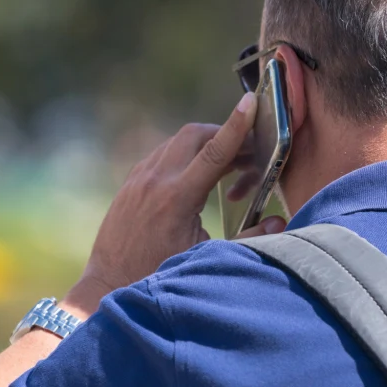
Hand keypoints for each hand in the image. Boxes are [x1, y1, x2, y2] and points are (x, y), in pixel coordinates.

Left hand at [65, 92, 285, 315]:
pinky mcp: (130, 183)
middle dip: (224, 134)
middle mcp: (156, 180)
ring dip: (204, 146)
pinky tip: (195, 179)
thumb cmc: (158, 275)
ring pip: (177, 143)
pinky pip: (161, 155)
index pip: (215, 151)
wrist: (108, 284)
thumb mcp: (205, 258)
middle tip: (246, 152)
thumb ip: (246, 239)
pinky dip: (183, 157)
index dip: (237, 125)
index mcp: (177, 198)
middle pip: (195, 135)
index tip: (250, 102)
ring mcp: (139, 178)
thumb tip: (278, 222)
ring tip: (224, 169)